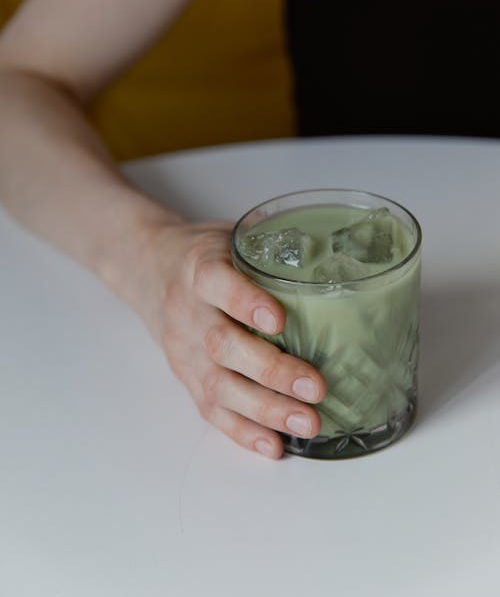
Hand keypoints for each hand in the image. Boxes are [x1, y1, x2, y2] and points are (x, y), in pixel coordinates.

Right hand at [130, 220, 326, 458]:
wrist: (148, 270)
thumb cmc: (203, 254)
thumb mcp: (229, 235)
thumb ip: (269, 245)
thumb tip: (335, 253)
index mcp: (197, 268)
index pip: (215, 282)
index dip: (245, 301)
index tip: (279, 319)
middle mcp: (186, 310)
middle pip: (221, 345)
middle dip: (271, 371)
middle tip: (315, 387)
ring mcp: (182, 348)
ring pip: (217, 385)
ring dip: (265, 408)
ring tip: (308, 422)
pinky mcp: (184, 376)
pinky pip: (209, 409)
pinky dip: (242, 430)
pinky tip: (273, 444)